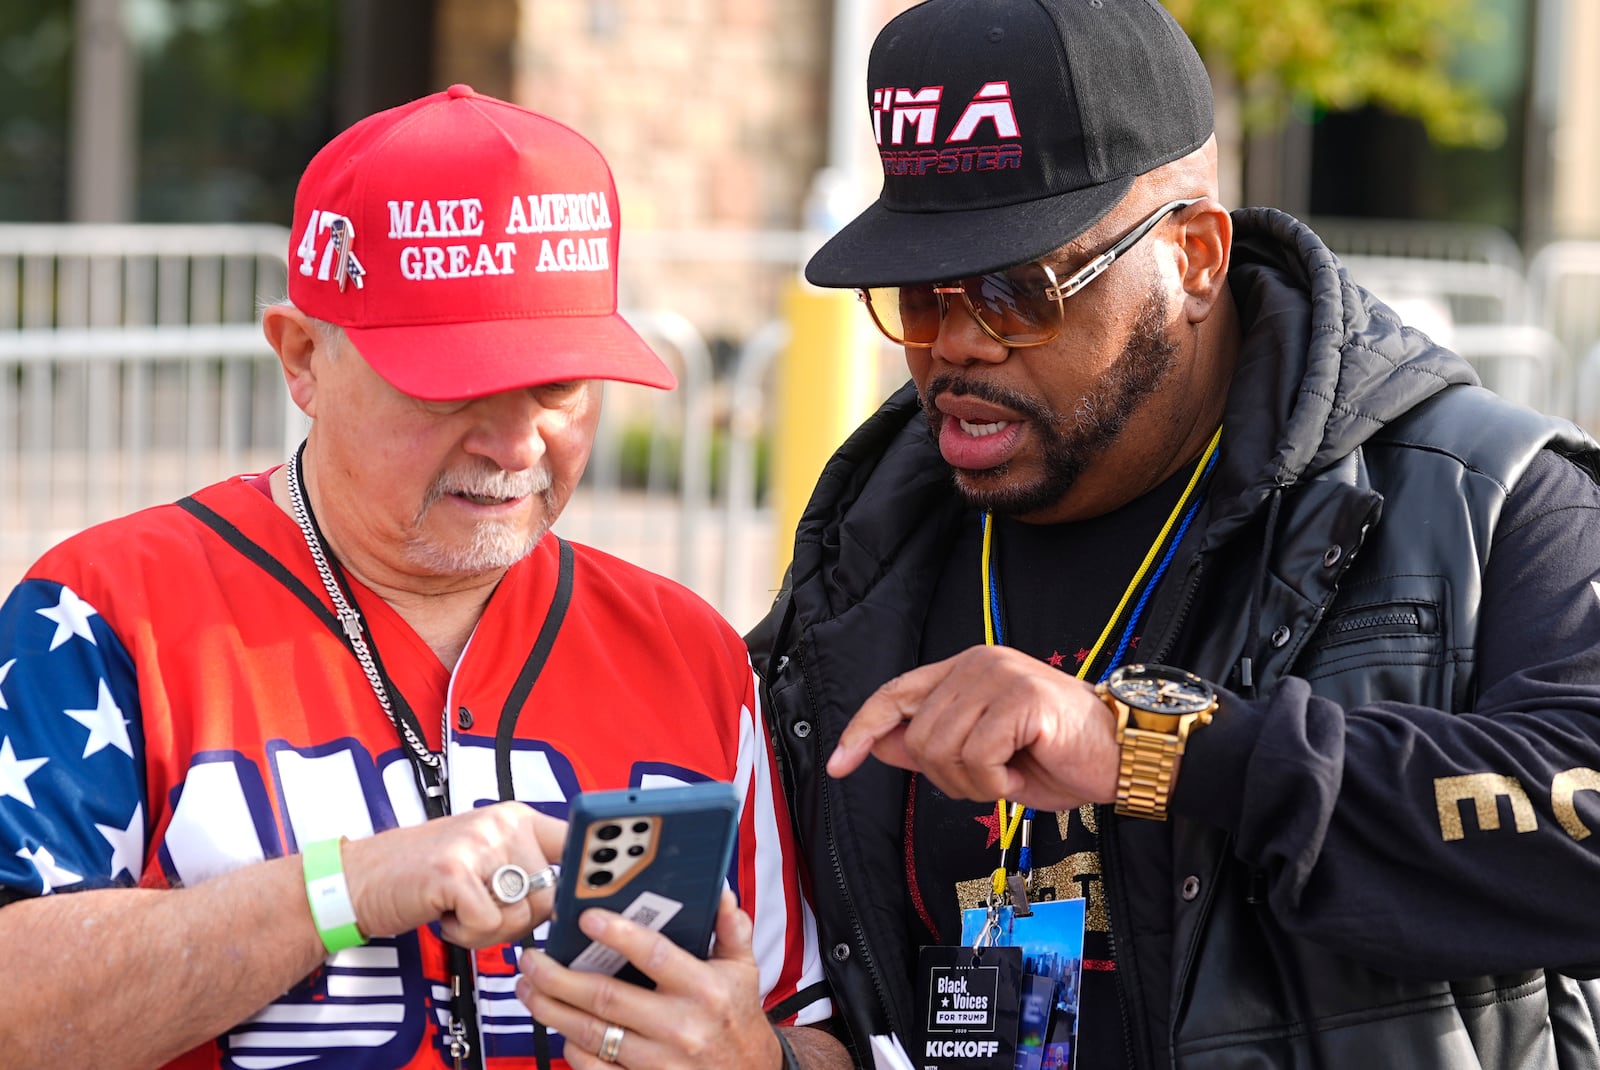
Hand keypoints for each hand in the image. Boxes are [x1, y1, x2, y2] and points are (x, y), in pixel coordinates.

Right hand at [340, 801, 567, 947]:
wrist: (360, 879)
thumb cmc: (424, 874)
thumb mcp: (485, 855)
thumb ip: (527, 866)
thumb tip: (576, 898)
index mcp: (516, 818)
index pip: (575, 842)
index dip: (586, 877)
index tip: (589, 897)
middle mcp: (501, 824)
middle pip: (549, 896)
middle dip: (519, 920)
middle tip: (483, 911)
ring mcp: (477, 845)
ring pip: (521, 916)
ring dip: (489, 930)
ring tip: (461, 909)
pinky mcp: (454, 872)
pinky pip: (488, 926)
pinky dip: (465, 935)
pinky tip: (444, 915)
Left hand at [516, 889, 780, 1069]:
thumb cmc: (738, 1021)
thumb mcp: (744, 971)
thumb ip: (731, 929)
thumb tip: (718, 891)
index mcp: (704, 989)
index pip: (654, 955)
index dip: (618, 934)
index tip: (585, 918)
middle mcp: (679, 1026)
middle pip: (605, 997)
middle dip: (558, 976)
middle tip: (532, 958)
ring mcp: (659, 1063)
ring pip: (591, 1033)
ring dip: (551, 1009)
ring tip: (528, 988)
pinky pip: (595, 1069)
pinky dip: (571, 1048)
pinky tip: (558, 1027)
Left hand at [826, 645, 1121, 809]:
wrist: (1122, 758)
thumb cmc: (1058, 757)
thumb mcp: (983, 758)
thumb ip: (930, 745)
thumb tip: (876, 744)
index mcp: (964, 670)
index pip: (894, 694)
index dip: (862, 730)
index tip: (839, 764)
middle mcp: (977, 663)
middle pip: (916, 737)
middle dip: (946, 777)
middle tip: (990, 781)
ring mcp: (998, 676)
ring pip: (941, 750)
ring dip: (973, 783)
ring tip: (1009, 775)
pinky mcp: (1019, 697)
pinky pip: (977, 757)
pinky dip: (996, 783)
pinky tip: (1023, 771)